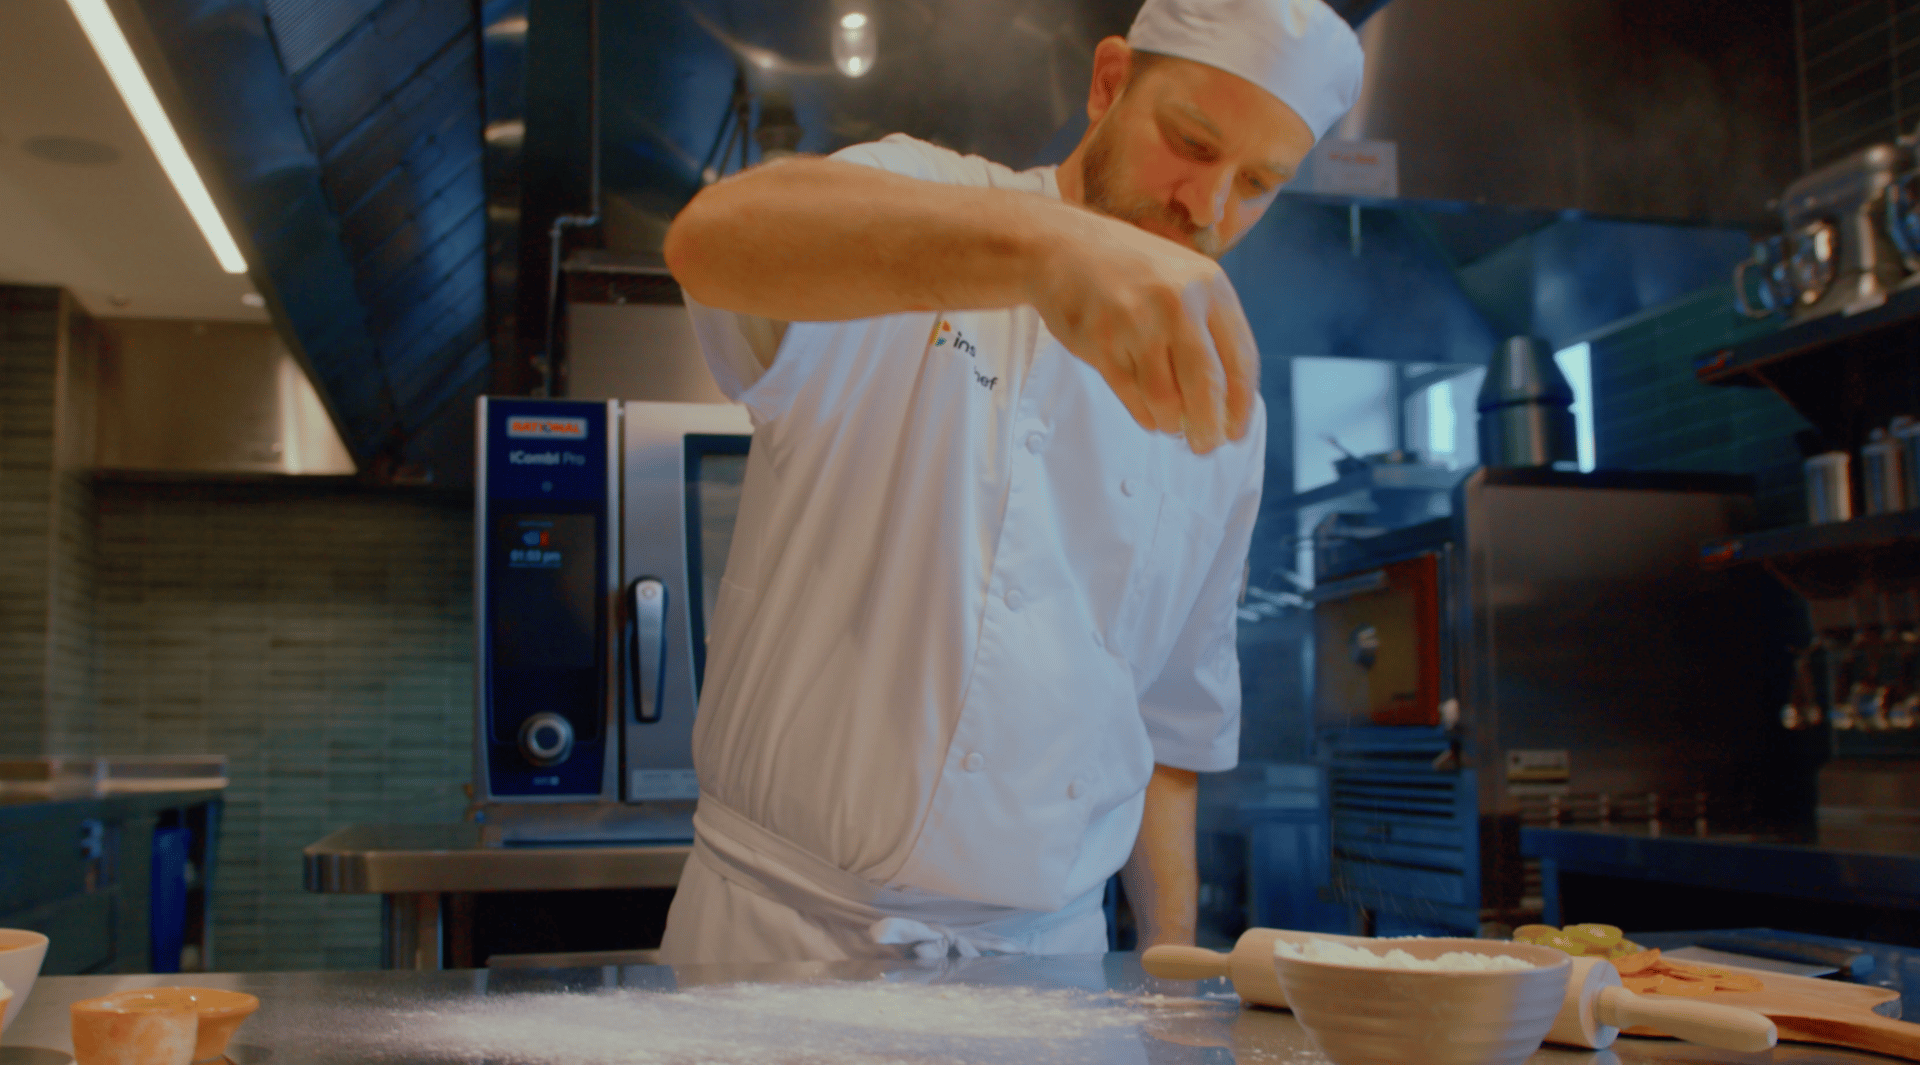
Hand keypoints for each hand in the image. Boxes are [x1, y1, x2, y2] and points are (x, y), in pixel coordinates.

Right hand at [1025, 207, 1258, 453]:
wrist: (1064, 249)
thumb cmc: (1131, 271)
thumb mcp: (1185, 282)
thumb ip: (1209, 330)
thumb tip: (1228, 402)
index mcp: (1210, 286)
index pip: (1241, 360)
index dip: (1241, 406)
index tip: (1236, 432)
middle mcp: (1178, 303)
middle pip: (1207, 387)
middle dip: (1209, 428)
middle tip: (1205, 446)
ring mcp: (1137, 322)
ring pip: (1167, 400)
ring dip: (1171, 423)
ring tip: (1170, 424)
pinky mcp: (1102, 343)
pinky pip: (1132, 397)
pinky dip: (1144, 414)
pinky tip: (1148, 412)